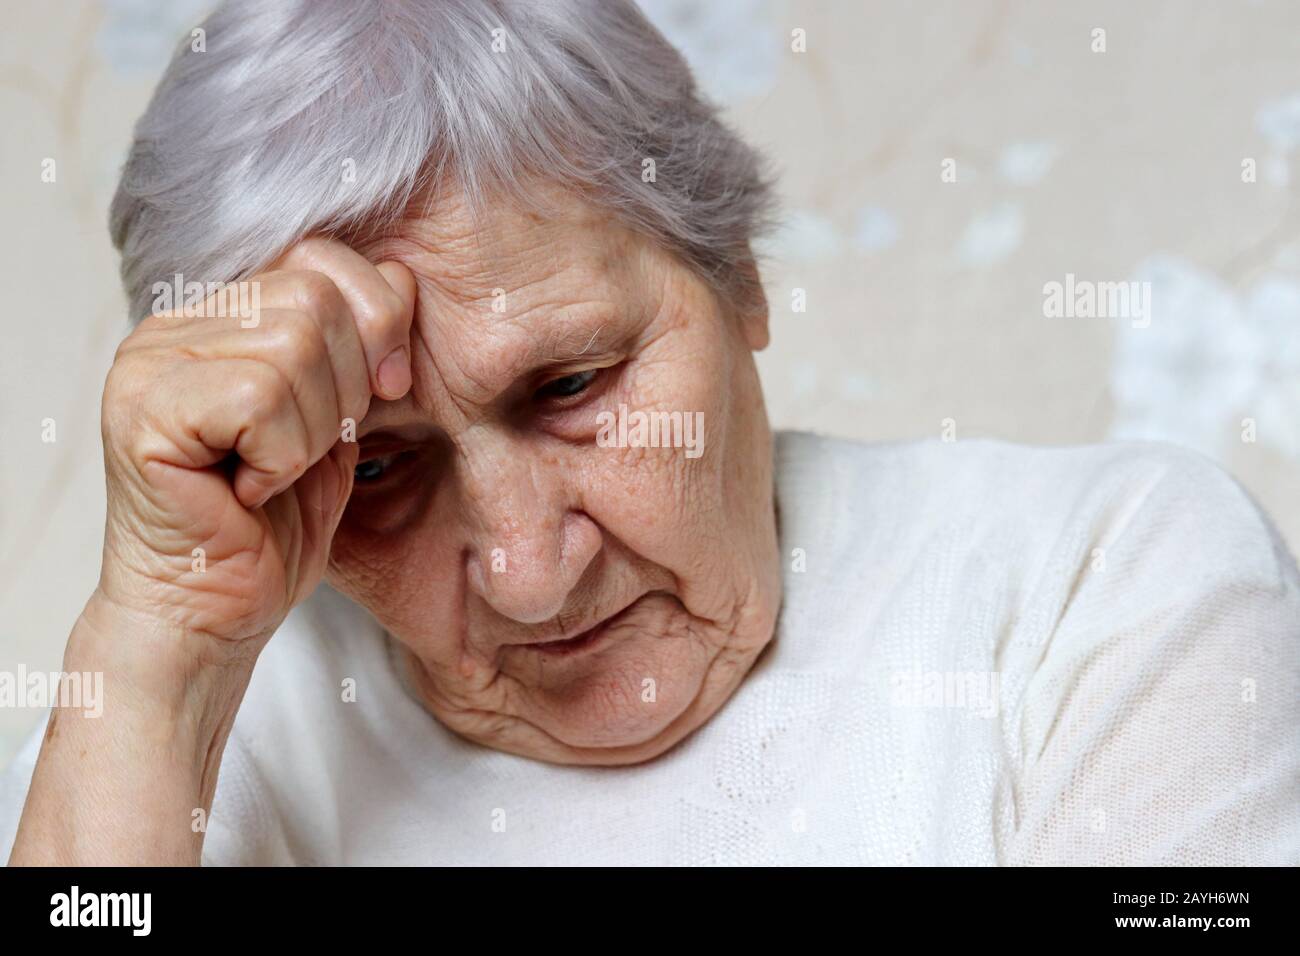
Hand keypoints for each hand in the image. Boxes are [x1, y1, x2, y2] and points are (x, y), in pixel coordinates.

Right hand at [97, 238, 415, 648]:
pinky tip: (248, 490)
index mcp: (219, 319)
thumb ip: (360, 348)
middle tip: (312, 449)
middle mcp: (174, 327)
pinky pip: (261, 397)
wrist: (212, 615)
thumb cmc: (271, 526)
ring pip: (295, 346)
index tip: (387, 391)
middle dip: (348, 387)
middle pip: (316, 298)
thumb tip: (402, 279)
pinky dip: (281, 456)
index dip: (376, 321)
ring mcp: (149, 364)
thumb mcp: (338, 421)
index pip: (320, 259)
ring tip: (273, 472)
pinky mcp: (144, 412)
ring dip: (314, 430)